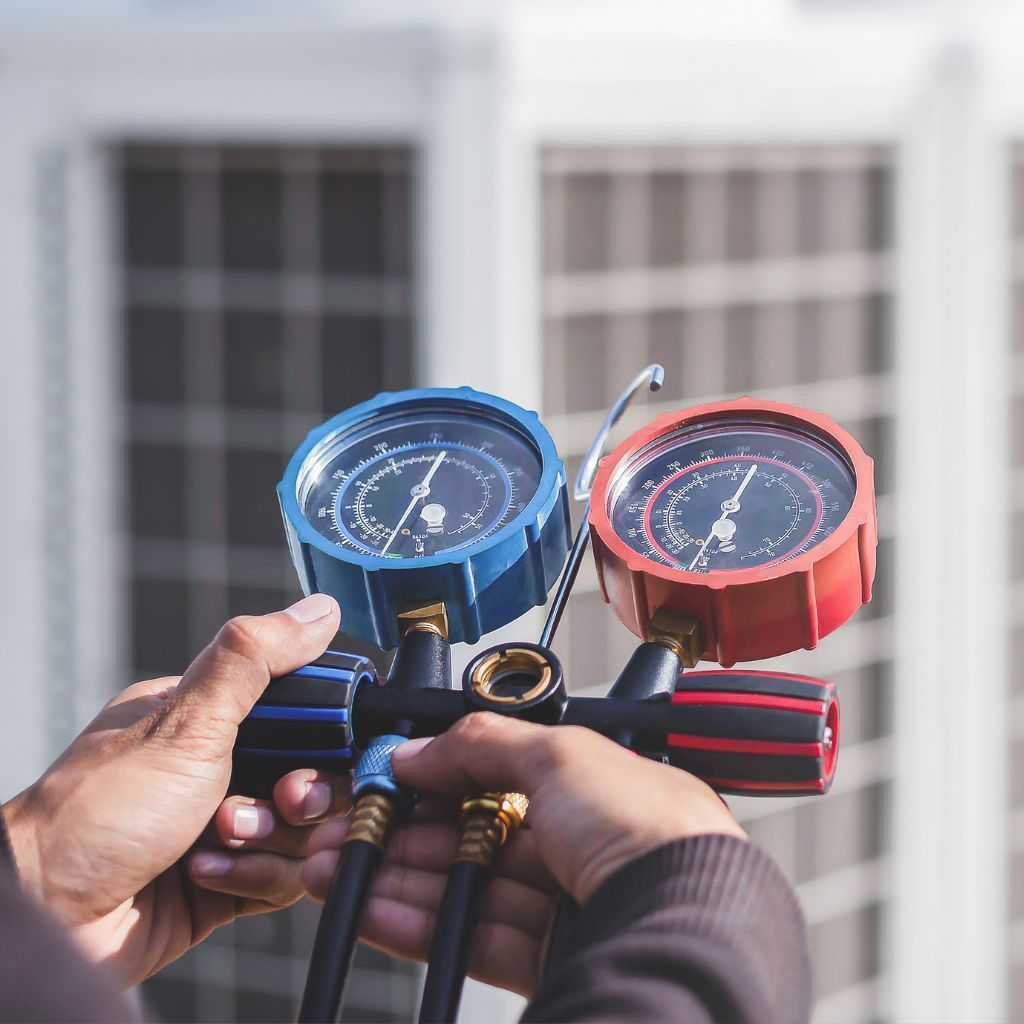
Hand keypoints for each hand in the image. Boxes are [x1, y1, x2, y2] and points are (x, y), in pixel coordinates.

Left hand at [4, 594, 350, 985]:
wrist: (50, 918)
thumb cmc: (101, 813)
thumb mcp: (188, 722)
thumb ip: (255, 660)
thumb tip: (317, 610)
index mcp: (208, 717)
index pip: (301, 713)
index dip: (324, 735)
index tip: (319, 752)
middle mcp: (218, 769)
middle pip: (312, 776)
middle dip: (299, 797)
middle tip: (278, 803)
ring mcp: (223, 827)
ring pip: (303, 832)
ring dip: (268, 841)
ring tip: (218, 841)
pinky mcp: (226, 883)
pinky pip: (281, 878)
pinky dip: (252, 879)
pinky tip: (204, 875)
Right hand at [302, 713, 744, 995]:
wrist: (685, 926)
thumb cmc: (652, 831)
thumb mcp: (560, 754)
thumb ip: (483, 744)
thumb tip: (421, 748)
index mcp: (592, 787)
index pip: (496, 778)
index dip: (437, 778)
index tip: (386, 781)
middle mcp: (582, 845)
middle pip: (473, 836)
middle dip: (403, 832)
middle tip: (347, 830)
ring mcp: (566, 905)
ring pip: (465, 889)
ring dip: (398, 879)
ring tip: (338, 869)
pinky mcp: (552, 959)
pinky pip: (472, 938)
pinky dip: (420, 925)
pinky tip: (376, 910)